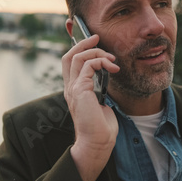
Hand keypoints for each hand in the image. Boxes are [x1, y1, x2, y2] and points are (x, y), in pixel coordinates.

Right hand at [61, 34, 119, 180]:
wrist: (97, 143)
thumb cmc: (101, 127)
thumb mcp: (101, 103)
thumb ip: (99, 90)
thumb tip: (107, 78)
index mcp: (74, 90)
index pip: (70, 63)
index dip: (78, 49)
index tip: (93, 42)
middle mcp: (70, 87)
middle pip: (69, 55)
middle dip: (82, 43)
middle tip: (97, 37)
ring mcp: (73, 89)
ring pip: (77, 57)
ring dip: (96, 53)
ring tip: (112, 59)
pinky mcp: (80, 90)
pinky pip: (87, 66)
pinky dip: (100, 62)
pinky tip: (112, 68)